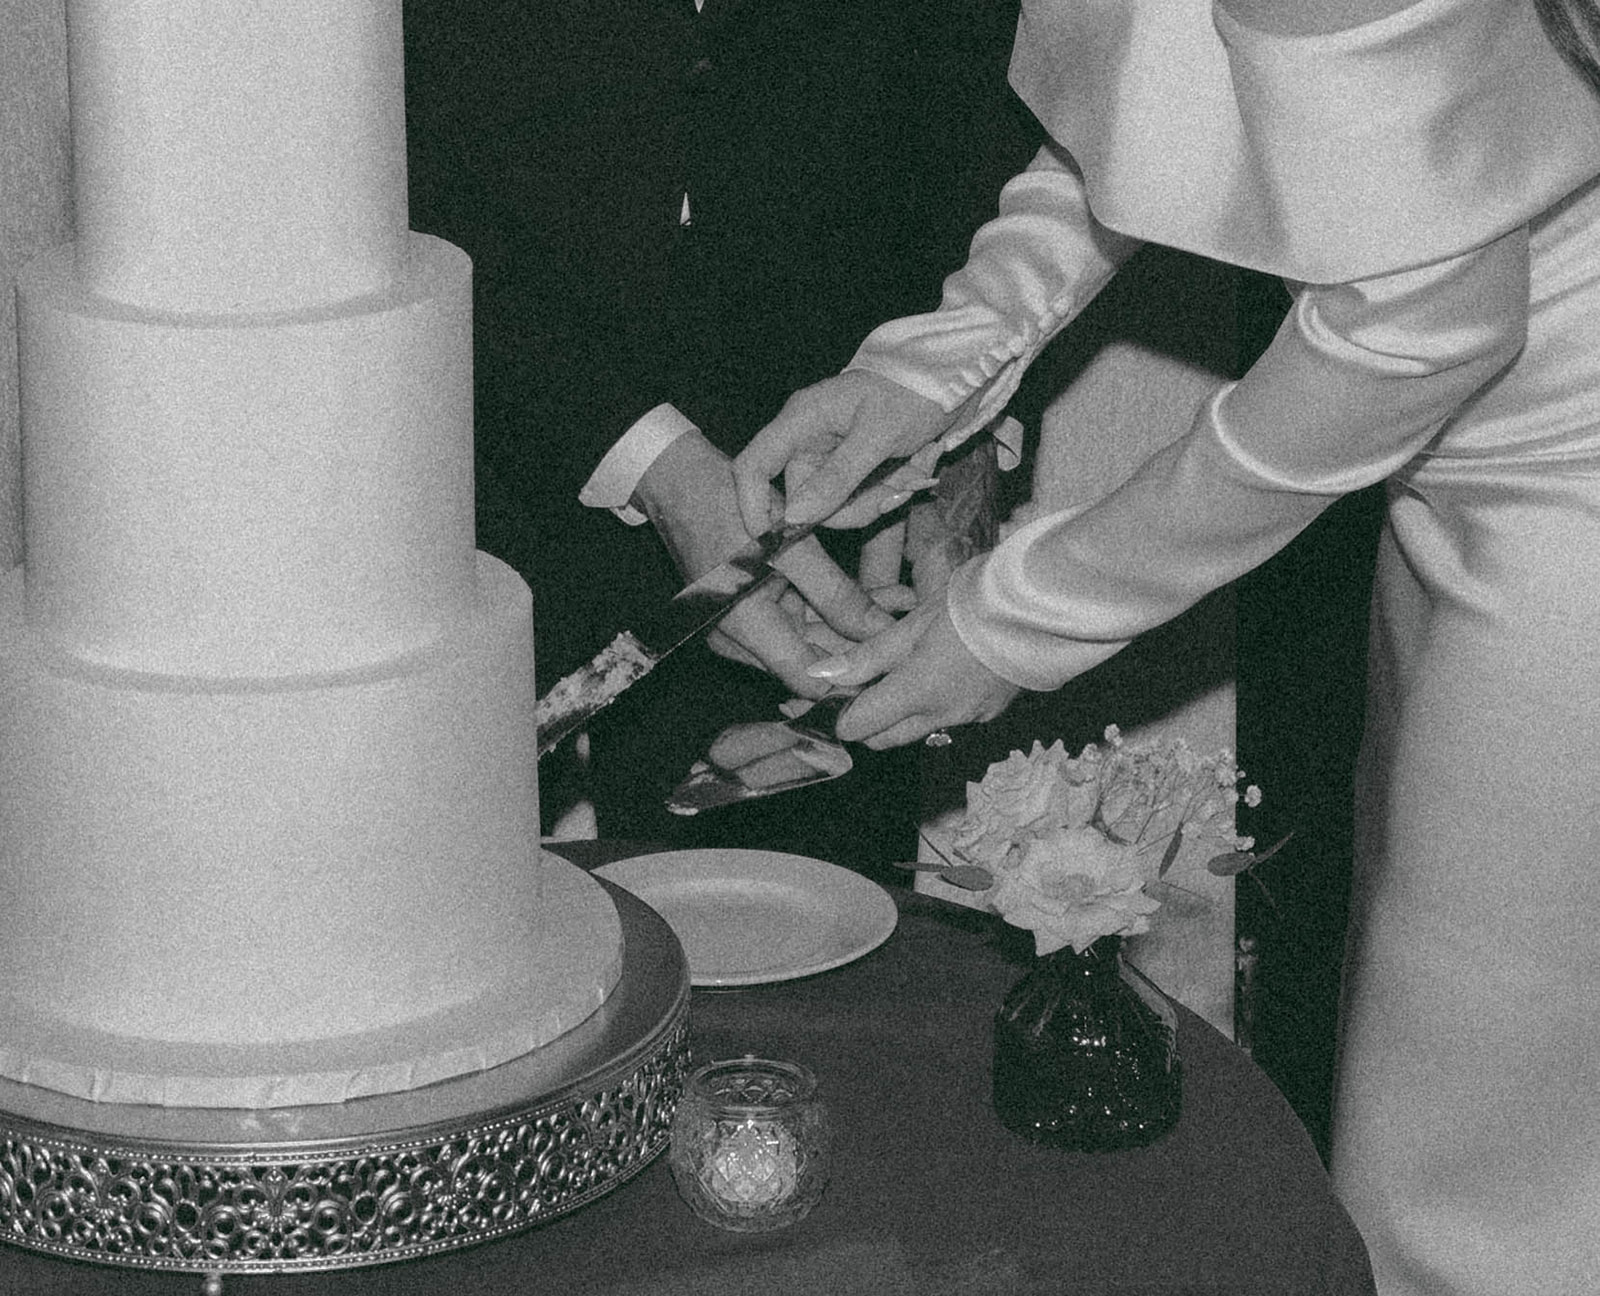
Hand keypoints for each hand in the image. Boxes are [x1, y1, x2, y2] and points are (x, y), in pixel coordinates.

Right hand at [632, 425, 893, 696]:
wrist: (680, 481)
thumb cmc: (725, 502)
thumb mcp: (788, 542)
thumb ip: (836, 592)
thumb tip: (882, 632)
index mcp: (744, 627)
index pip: (808, 678)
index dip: (854, 680)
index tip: (900, 669)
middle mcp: (741, 639)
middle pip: (814, 660)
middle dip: (865, 647)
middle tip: (916, 634)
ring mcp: (747, 626)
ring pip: (814, 637)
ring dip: (859, 625)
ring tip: (909, 607)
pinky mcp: (756, 609)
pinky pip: (804, 617)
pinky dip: (839, 608)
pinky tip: (884, 596)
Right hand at [734, 371, 953, 534]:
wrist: (947, 382)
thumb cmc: (912, 393)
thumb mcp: (878, 436)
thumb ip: (836, 478)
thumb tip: (795, 517)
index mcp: (800, 420)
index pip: (752, 466)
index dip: (751, 505)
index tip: (772, 541)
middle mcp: (806, 439)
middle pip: (804, 499)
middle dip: (852, 508)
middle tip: (895, 493)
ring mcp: (827, 455)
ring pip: (835, 506)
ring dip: (876, 500)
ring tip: (912, 475)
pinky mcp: (848, 466)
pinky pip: (856, 498)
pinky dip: (885, 493)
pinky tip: (911, 473)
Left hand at [809, 598, 1020, 748]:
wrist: (1044, 605)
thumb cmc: (973, 603)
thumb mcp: (914, 623)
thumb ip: (869, 656)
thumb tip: (823, 676)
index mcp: (918, 692)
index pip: (861, 727)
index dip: (841, 714)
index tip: (837, 693)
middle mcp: (942, 716)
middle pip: (886, 739)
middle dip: (867, 722)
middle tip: (862, 686)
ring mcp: (971, 718)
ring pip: (919, 730)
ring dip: (902, 714)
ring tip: (905, 671)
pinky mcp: (993, 712)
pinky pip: (951, 719)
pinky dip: (936, 706)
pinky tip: (943, 673)